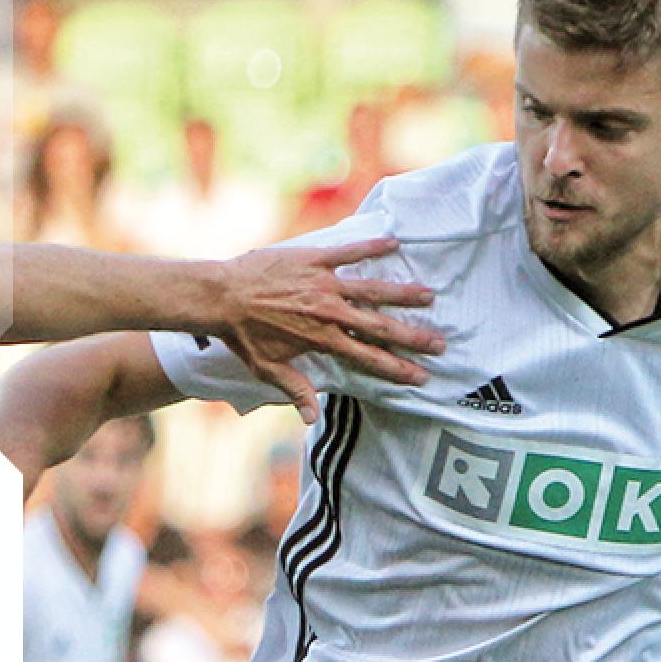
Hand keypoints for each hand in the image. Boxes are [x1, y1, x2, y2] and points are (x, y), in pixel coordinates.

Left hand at [210, 237, 445, 423]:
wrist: (221, 296)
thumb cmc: (243, 336)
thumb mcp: (269, 369)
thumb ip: (296, 390)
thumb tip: (312, 418)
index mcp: (323, 340)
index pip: (369, 358)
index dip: (397, 369)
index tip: (420, 376)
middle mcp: (330, 312)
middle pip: (380, 326)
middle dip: (412, 337)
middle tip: (440, 343)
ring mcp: (323, 283)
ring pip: (371, 289)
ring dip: (402, 293)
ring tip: (429, 295)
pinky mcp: (313, 259)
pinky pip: (347, 252)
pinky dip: (370, 247)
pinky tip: (393, 243)